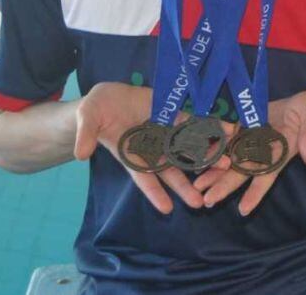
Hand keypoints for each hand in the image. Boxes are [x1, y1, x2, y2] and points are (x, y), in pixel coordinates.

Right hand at [73, 82, 222, 214]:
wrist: (107, 96)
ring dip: (206, 158)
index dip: (153, 192)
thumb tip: (79, 154)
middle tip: (201, 203)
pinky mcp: (172, 115)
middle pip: (171, 170)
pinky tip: (226, 131)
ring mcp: (163, 132)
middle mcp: (151, 148)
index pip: (142, 178)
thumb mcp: (87, 119)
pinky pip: (192, 123)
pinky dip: (208, 128)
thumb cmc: (94, 111)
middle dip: (186, 185)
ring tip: (226, 168)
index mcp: (130, 154)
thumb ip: (86, 136)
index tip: (166, 209)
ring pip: (187, 149)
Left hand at [194, 90, 305, 215]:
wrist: (304, 104)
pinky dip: (213, 146)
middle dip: (225, 186)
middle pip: (242, 171)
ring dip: (214, 171)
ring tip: (196, 186)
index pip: (267, 176)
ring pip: (230, 158)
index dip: (255, 193)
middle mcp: (262, 151)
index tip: (243, 210)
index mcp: (280, 153)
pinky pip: (226, 136)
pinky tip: (195, 155)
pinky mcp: (243, 126)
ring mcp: (251, 139)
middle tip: (207, 200)